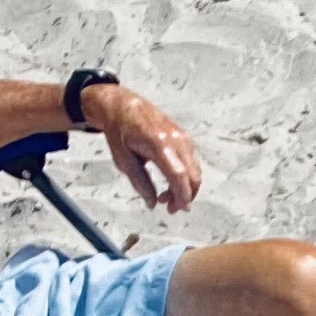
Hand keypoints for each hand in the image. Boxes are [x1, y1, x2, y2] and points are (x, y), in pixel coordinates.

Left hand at [86, 84, 200, 215]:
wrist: (124, 106)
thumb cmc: (120, 131)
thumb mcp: (123, 159)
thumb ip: (139, 182)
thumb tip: (152, 203)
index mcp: (158, 144)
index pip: (179, 175)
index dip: (181, 196)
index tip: (176, 209)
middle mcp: (176, 140)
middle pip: (193, 176)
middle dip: (185, 196)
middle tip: (169, 208)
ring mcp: (183, 137)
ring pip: (195, 171)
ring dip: (185, 188)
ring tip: (165, 196)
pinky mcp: (185, 137)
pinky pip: (192, 163)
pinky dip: (185, 177)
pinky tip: (170, 182)